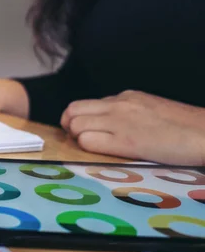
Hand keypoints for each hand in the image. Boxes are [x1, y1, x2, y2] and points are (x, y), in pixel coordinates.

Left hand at [61, 91, 204, 164]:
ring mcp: (120, 122)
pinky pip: (87, 141)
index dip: (79, 119)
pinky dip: (86, 148)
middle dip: (68, 126)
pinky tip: (100, 154)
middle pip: (72, 110)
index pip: (85, 104)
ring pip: (75, 125)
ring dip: (76, 138)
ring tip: (91, 149)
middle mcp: (118, 105)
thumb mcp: (150, 109)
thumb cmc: (183, 128)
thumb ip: (126, 113)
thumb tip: (106, 124)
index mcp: (125, 97)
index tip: (83, 131)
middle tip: (77, 141)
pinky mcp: (125, 142)